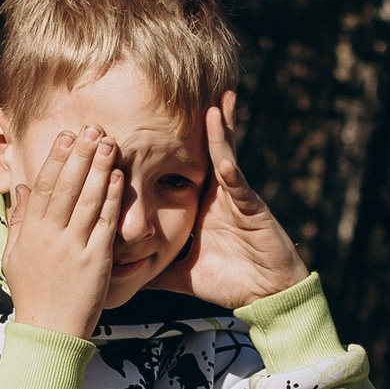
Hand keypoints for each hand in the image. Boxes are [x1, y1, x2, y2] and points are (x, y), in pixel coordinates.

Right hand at [2, 126, 123, 339]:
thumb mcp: (14, 255)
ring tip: (109, 145)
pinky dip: (112, 200)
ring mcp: (74, 247)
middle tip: (93, 130)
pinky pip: (105, 225)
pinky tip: (118, 179)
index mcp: (31, 232)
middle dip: (81, 156)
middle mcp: (51, 236)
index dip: (56, 159)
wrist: (49, 330)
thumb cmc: (32, 293)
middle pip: (67, 187)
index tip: (67, 136)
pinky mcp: (96, 261)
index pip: (43, 186)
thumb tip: (21, 188)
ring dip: (99, 170)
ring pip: (88, 201)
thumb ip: (19, 220)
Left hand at [155, 93, 308, 309]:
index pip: (185, 168)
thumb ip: (157, 270)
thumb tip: (123, 273)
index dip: (173, 146)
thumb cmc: (229, 282)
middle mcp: (220, 196)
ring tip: (213, 107)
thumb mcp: (183, 275)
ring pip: (226, 159)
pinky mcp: (252, 211)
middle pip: (208, 152)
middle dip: (204, 123)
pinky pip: (239, 187)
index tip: (153, 123)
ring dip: (220, 134)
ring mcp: (237, 200)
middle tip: (195, 91)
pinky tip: (224, 158)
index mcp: (204, 205)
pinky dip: (232, 172)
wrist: (265, 297)